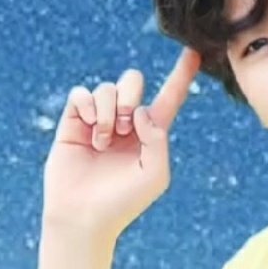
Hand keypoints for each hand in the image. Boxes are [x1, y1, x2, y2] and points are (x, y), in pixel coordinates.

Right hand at [42, 47, 201, 235]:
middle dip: (130, 96)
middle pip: (133, 80)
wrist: (84, 217)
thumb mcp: (156, 174)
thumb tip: (140, 111)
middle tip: (125, 126)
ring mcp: (98, 120)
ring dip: (107, 112)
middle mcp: (125, 122)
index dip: (181, 74)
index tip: (194, 51)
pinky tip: (88, 127)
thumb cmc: (123, 202)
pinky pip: (81, 93)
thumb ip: (159, 139)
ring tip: (102, 141)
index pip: (169, 97)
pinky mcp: (73, 122)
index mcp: (150, 133)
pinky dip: (87, 105)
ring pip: (107, 88)